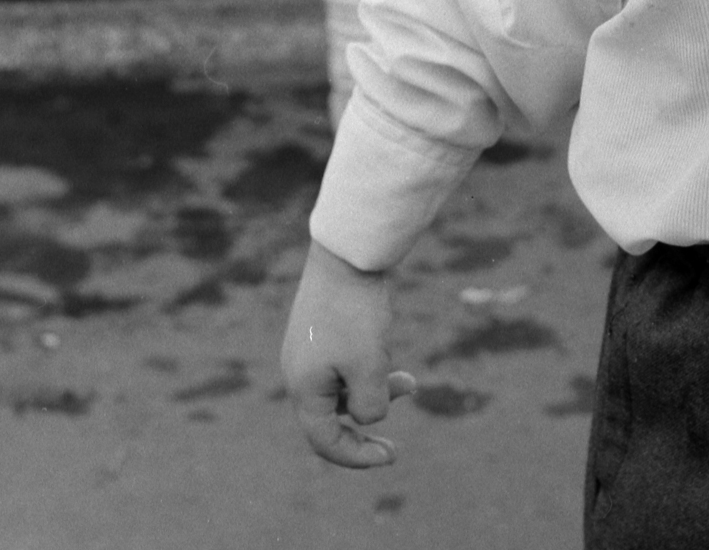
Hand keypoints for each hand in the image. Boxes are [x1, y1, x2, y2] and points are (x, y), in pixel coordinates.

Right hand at [280, 241, 417, 467]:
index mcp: (304, 388)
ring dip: (375, 388)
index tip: (392, 455)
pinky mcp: (320, 326)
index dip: (357, 456)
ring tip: (410, 381)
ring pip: (343, 386)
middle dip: (370, 419)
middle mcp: (298, 371)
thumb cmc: (356, 312)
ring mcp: (307, 347)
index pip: (325, 441)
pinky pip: (344, 361)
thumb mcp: (369, 367)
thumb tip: (369, 416)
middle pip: (334, 414)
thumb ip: (369, 404)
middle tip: (400, 429)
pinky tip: (386, 346)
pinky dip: (368, 365)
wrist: (347, 252)